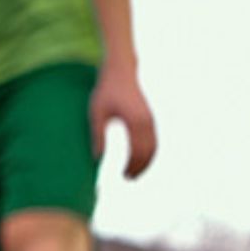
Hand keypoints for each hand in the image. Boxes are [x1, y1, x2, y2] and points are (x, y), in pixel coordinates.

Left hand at [91, 61, 156, 178]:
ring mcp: (150, 119)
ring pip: (153, 146)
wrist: (121, 71)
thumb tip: (96, 158)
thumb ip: (97, 135)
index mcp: (135, 121)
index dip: (132, 166)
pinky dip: (149, 152)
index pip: (137, 151)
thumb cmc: (107, 91)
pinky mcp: (149, 117)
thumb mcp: (97, 113)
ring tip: (133, 173)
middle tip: (128, 178)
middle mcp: (147, 121)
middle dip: (140, 167)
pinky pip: (153, 139)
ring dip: (146, 161)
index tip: (123, 175)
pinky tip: (139, 159)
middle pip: (148, 152)